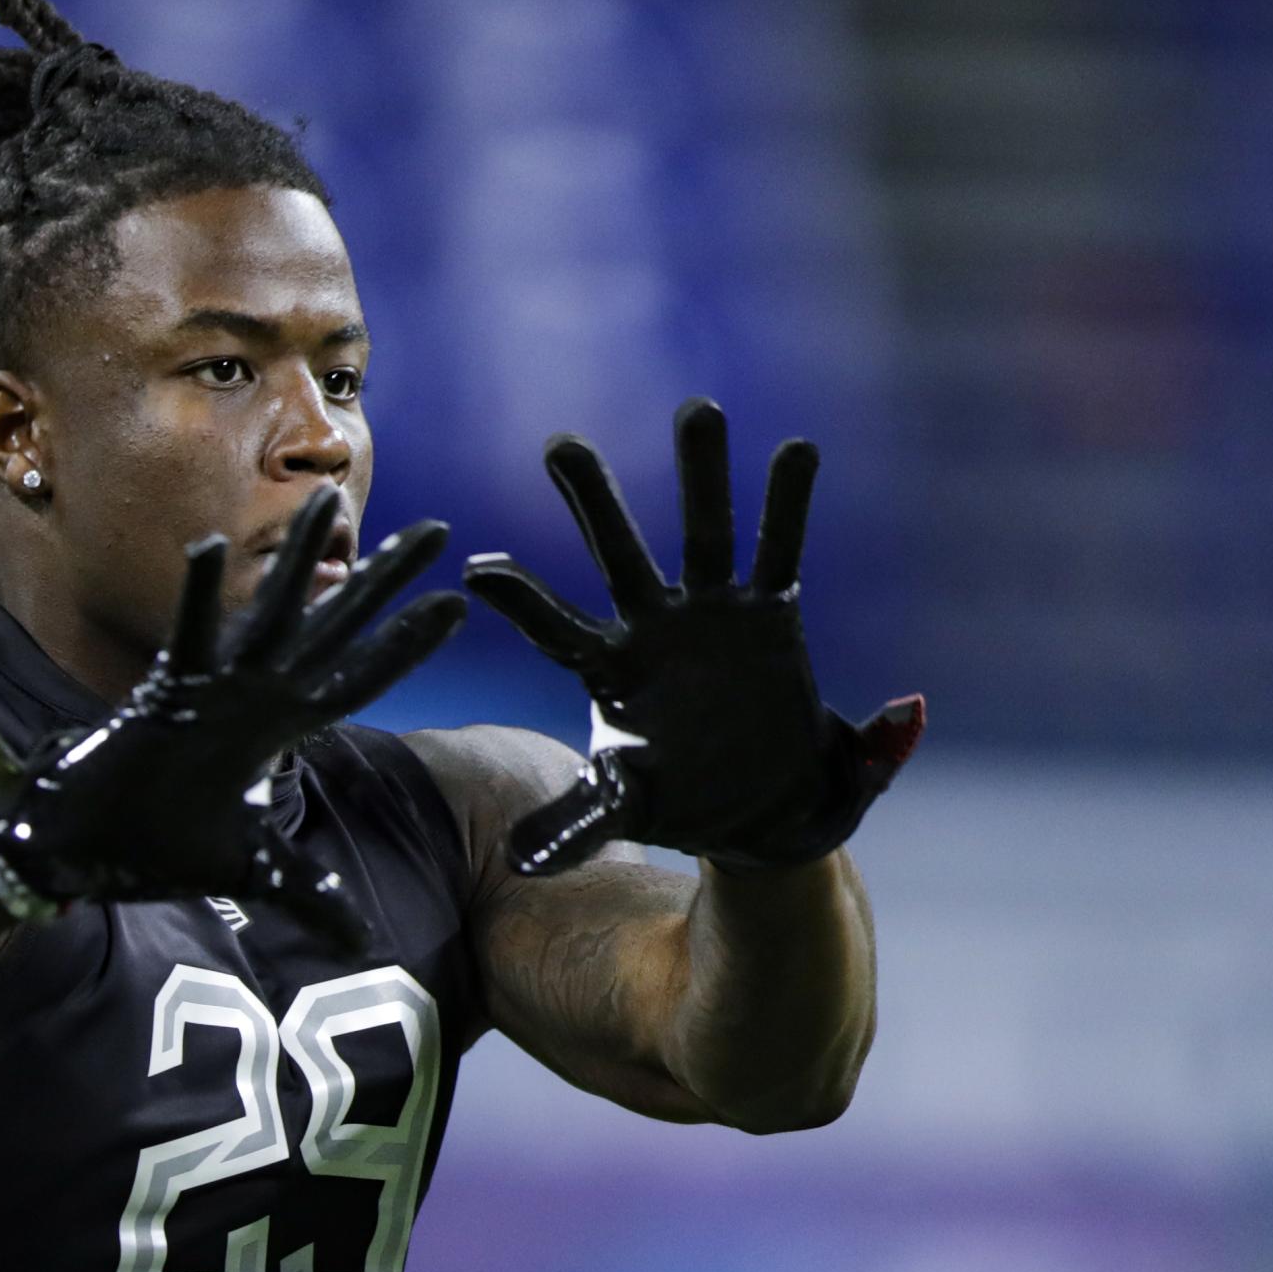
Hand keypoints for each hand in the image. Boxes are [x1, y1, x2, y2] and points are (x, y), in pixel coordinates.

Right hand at [0, 489, 464, 953]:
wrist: (89, 850)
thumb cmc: (164, 846)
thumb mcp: (259, 871)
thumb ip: (313, 895)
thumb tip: (363, 944)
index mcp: (282, 725)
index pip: (362, 677)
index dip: (408, 644)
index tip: (459, 604)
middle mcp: (259, 695)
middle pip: (336, 627)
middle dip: (385, 581)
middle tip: (438, 529)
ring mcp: (216, 688)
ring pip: (270, 613)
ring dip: (299, 561)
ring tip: (329, 501)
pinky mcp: (166, 693)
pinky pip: (187, 637)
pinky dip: (198, 596)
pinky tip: (211, 548)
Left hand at [462, 398, 922, 874]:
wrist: (758, 814)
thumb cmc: (680, 805)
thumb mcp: (625, 811)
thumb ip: (577, 823)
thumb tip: (519, 863)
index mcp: (609, 669)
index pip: (554, 628)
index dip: (521, 600)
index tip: (477, 569)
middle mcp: (654, 627)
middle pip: (617, 555)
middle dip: (593, 500)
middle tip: (561, 446)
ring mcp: (712, 613)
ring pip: (704, 534)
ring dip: (703, 475)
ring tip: (699, 408)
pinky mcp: (769, 614)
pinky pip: (780, 550)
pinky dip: (787, 503)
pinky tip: (795, 450)